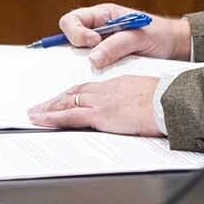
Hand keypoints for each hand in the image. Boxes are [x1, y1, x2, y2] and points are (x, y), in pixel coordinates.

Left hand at [27, 74, 161, 135]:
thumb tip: (136, 108)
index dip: (74, 92)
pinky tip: (41, 120)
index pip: (89, 87)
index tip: (64, 96)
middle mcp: (105, 89)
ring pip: (67, 102)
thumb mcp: (149, 94)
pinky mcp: (99, 115)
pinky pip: (70, 116)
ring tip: (34, 114)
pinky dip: (53, 117)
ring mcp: (101, 101)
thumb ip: (136, 99)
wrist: (168, 101)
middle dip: (56, 99)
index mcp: (118, 84)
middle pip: (74, 92)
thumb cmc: (165, 99)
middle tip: (41, 105)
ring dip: (49, 108)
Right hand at [57, 2, 190, 68]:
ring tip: (100, 68)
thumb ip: (116, 45)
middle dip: (75, 49)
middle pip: (69, 38)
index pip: (73, 20)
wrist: (174, 47)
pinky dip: (92, 73)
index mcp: (102, 16)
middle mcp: (96, 30)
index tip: (93, 42)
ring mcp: (99, 47)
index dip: (76, 32)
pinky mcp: (105, 63)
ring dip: (83, 63)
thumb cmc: (158, 34)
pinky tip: (102, 77)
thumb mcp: (139, 37)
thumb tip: (92, 60)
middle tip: (94, 58)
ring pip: (77, 56)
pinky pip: (90, 68)